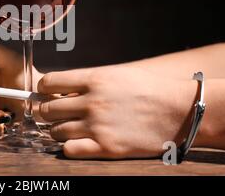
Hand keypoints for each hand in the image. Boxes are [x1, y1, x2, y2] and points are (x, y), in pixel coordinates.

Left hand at [38, 65, 194, 158]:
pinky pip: (69, 150)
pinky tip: (80, 141)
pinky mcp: (107, 148)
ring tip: (72, 128)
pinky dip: (69, 146)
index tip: (47, 93)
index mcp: (94, 79)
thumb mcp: (117, 75)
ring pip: (55, 131)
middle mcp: (91, 102)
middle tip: (57, 114)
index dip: (44, 89)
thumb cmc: (150, 89)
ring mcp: (98, 126)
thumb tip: (62, 90)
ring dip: (59, 130)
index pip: (49, 82)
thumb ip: (88, 82)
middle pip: (47, 109)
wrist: (180, 111)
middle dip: (48, 112)